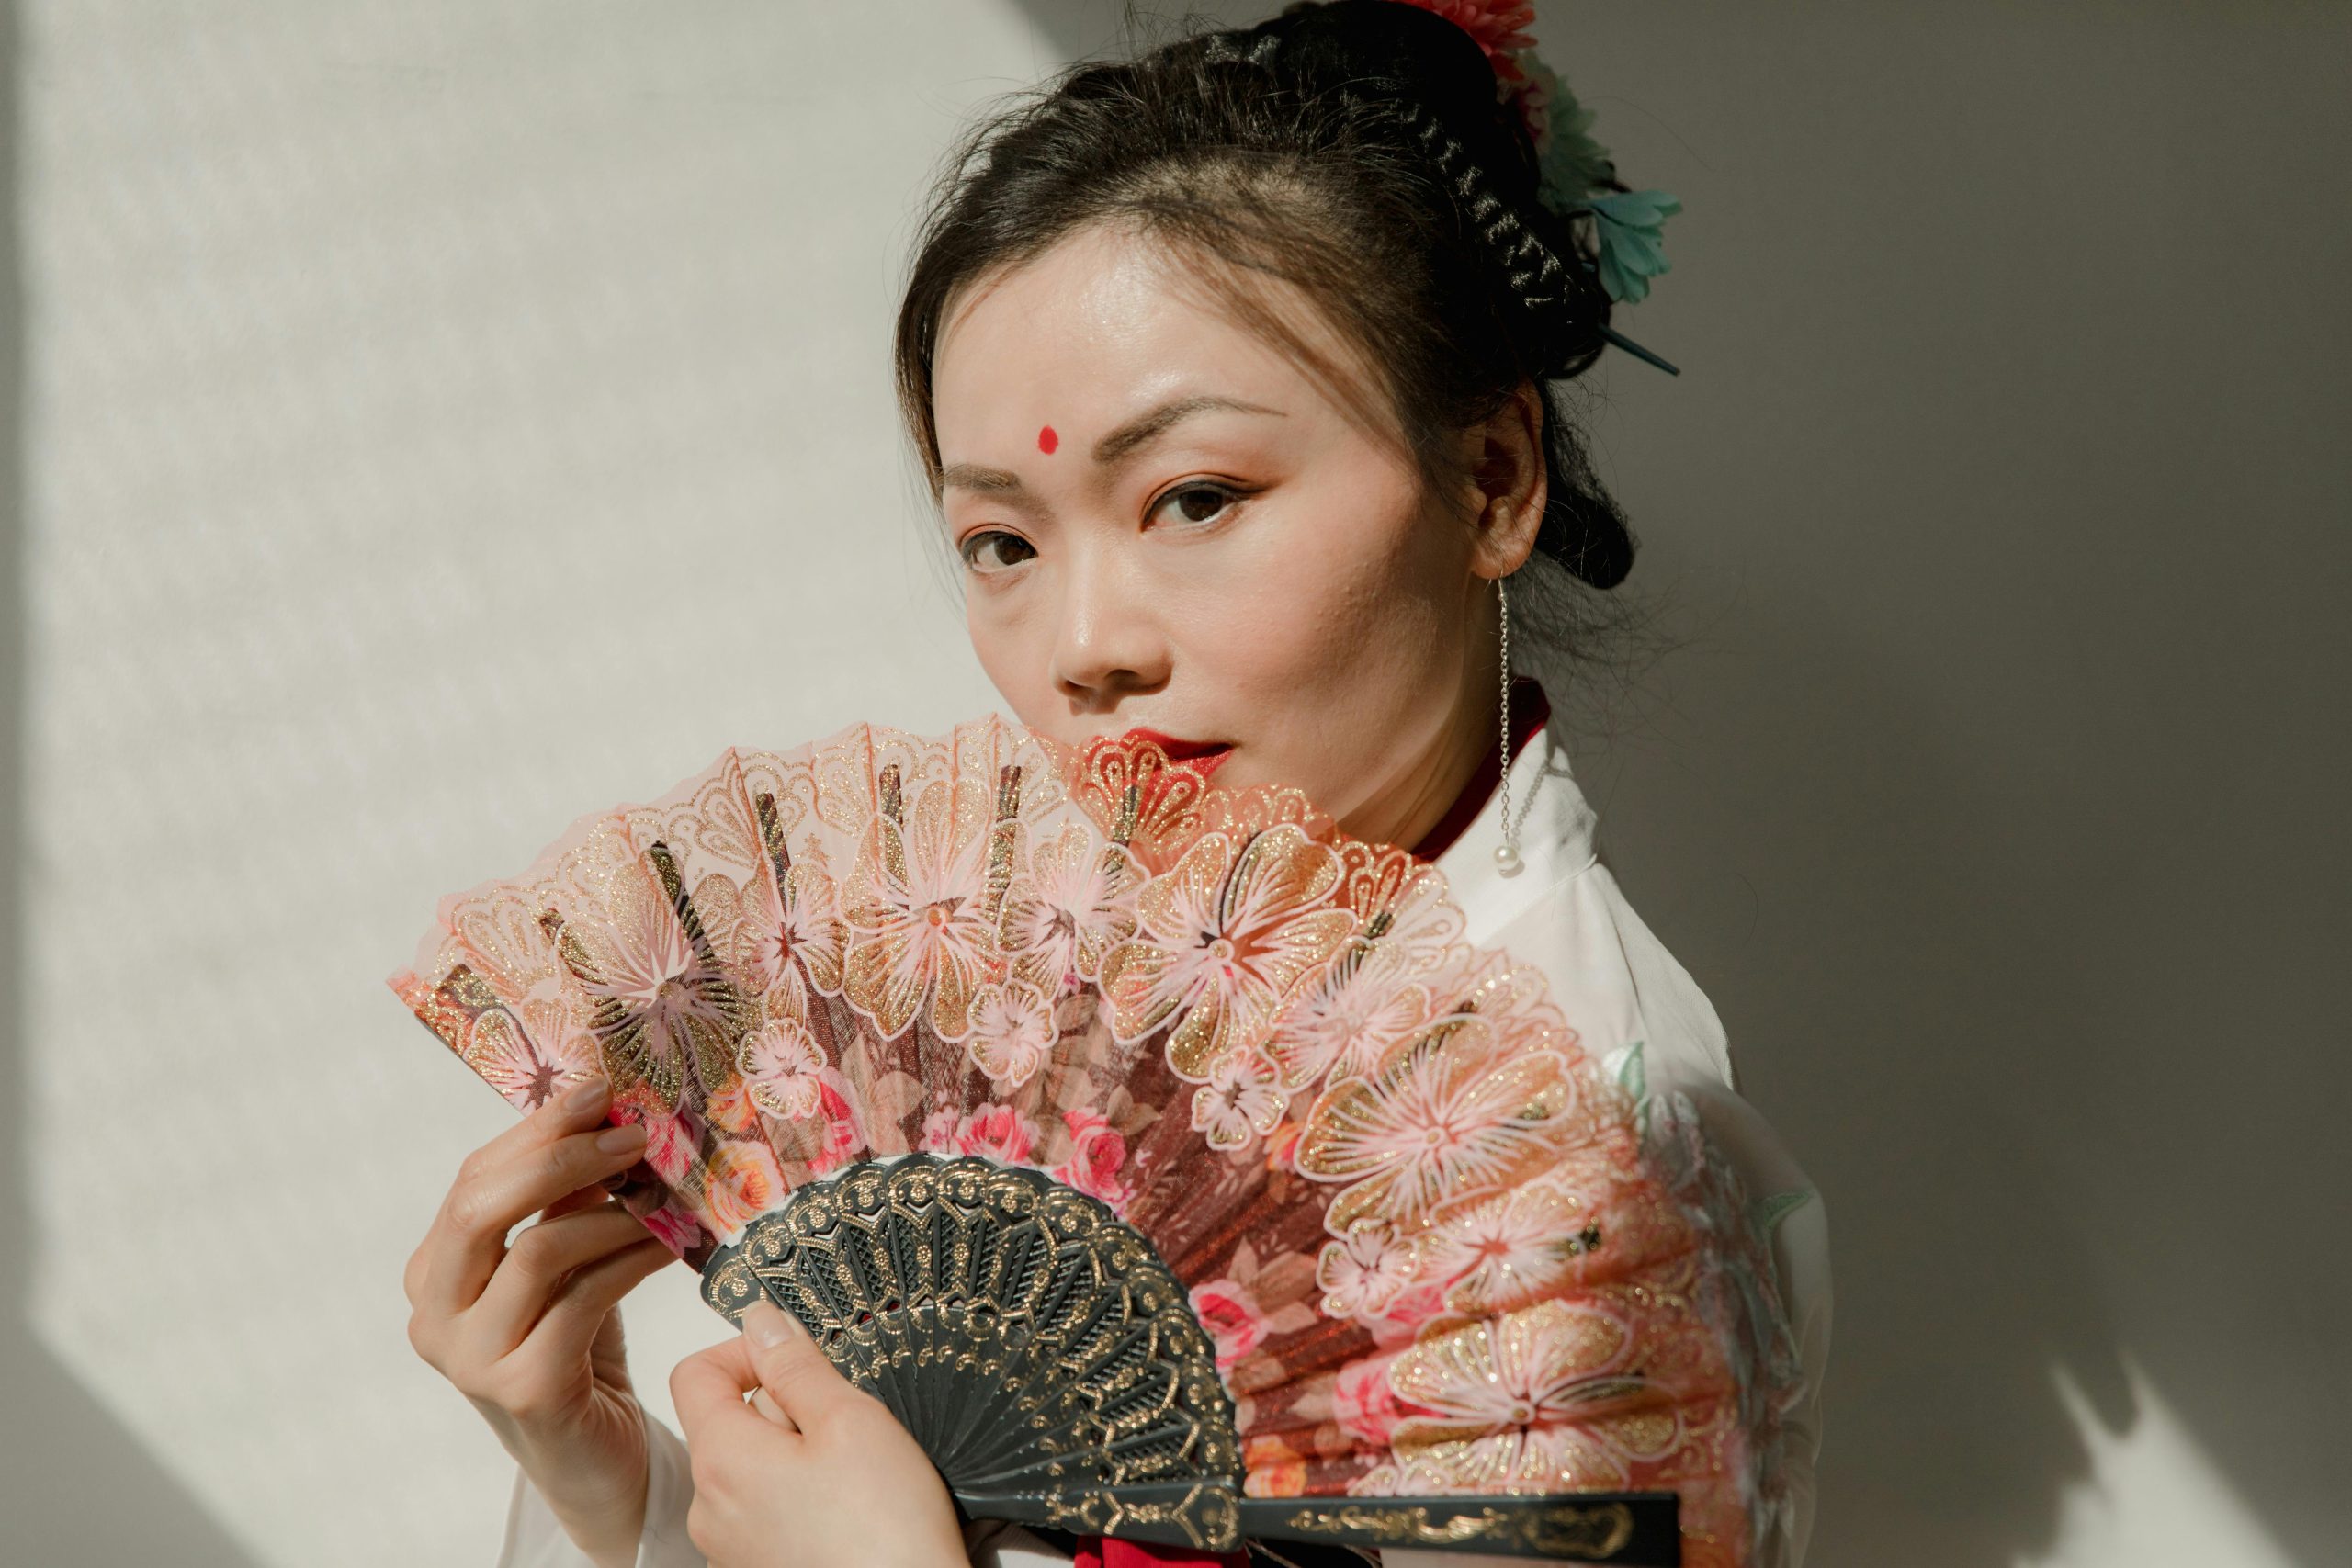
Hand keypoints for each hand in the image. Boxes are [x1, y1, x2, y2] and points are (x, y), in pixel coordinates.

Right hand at [404, 1079, 672, 1567]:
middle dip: (562, 1156)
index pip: (474, 1179)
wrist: (592, 1457)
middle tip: (632, 1133)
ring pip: (539, 1253)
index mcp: (432, 1274)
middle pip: (482, 1207)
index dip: (538, 1128)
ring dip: (613, 1211)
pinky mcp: (523, 1389)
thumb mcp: (564, 1263)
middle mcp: (434, 1316)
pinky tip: (671, 1243)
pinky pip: (584, 1300)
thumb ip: (565, 1200)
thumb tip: (603, 1112)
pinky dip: (634, 1260)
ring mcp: (471, 1358)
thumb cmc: (575, 1348)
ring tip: (666, 1192)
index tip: (602, 1091)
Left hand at [671, 1301, 965, 1567]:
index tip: (794, 1356)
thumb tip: (763, 1322)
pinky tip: (849, 1509)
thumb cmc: (885, 1535)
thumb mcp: (850, 1419)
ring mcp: (730, 1547)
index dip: (745, 1351)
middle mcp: (711, 1509)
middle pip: (727, 1422)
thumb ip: (797, 1366)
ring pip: (751, 1468)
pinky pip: (766, 1511)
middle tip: (843, 1422)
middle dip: (784, 1407)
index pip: (695, 1373)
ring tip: (853, 1472)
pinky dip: (801, 1496)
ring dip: (796, 1454)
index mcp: (723, 1460)